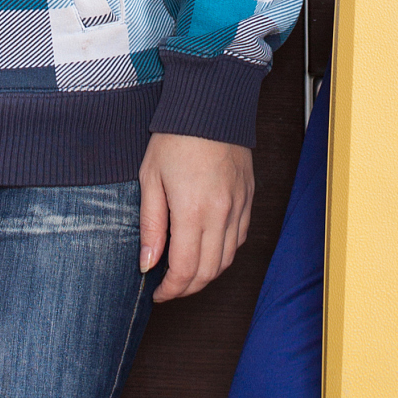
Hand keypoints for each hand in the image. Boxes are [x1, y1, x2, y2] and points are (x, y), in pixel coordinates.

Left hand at [137, 132, 254, 301]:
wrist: (210, 104)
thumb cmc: (174, 137)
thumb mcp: (150, 178)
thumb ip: (151, 225)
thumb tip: (148, 264)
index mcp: (193, 211)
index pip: (185, 270)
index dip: (170, 290)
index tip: (157, 293)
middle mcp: (221, 214)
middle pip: (209, 272)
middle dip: (187, 288)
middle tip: (169, 287)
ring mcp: (239, 206)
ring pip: (227, 259)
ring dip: (207, 273)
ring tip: (186, 271)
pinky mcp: (249, 198)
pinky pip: (240, 238)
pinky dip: (224, 252)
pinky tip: (208, 248)